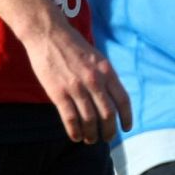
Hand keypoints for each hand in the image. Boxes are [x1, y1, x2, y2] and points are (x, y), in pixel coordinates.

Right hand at [22, 19, 131, 143]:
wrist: (48, 34)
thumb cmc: (72, 46)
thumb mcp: (96, 57)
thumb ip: (105, 76)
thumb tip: (113, 98)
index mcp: (106, 71)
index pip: (123, 100)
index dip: (126, 117)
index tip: (126, 128)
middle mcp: (94, 80)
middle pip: (108, 114)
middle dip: (109, 130)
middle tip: (107, 138)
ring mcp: (76, 88)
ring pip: (89, 120)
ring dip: (92, 135)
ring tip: (90, 140)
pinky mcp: (58, 93)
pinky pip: (71, 119)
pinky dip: (75, 131)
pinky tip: (76, 137)